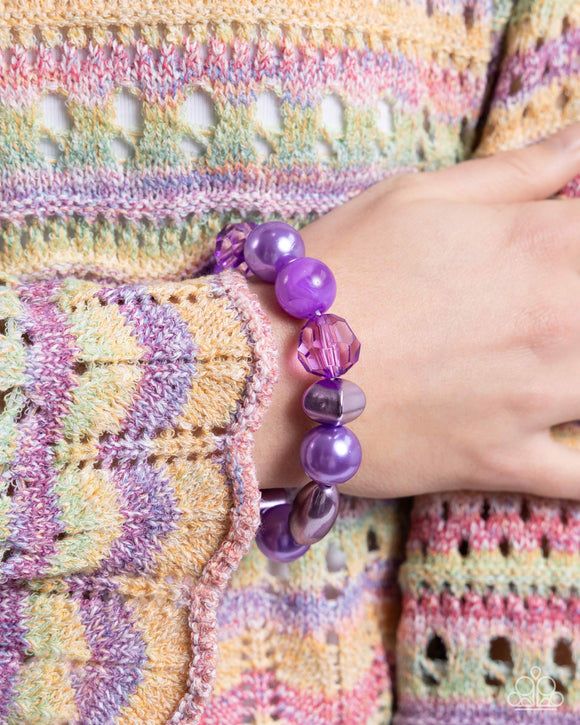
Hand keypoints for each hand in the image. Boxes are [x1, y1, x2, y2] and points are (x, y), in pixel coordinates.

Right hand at [252, 123, 579, 499]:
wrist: (271, 369)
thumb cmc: (338, 271)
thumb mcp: (418, 197)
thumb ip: (516, 171)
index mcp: (543, 244)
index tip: (565, 255)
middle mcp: (562, 321)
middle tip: (542, 313)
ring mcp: (538, 401)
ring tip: (554, 362)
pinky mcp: (503, 462)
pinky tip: (579, 447)